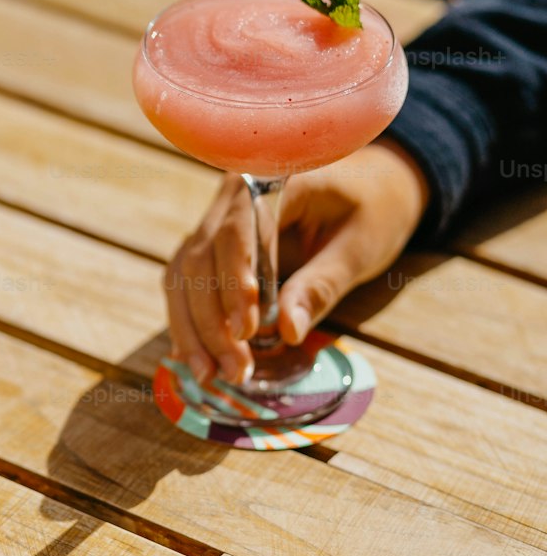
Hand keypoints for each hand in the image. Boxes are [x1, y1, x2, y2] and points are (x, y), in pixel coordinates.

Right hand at [163, 139, 430, 384]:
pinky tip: (193, 358)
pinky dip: (188, 322)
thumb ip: (321, 285)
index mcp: (272, 180)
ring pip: (184, 275)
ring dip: (193, 328)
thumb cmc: (371, 211)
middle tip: (235, 370)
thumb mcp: (360, 248)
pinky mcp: (213, 248)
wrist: (370, 188)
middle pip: (202, 259)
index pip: (238, 233)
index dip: (234, 284)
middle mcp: (232, 197)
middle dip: (212, 321)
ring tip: (209, 374)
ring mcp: (217, 221)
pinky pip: (186, 284)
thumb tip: (288, 332)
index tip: (245, 331)